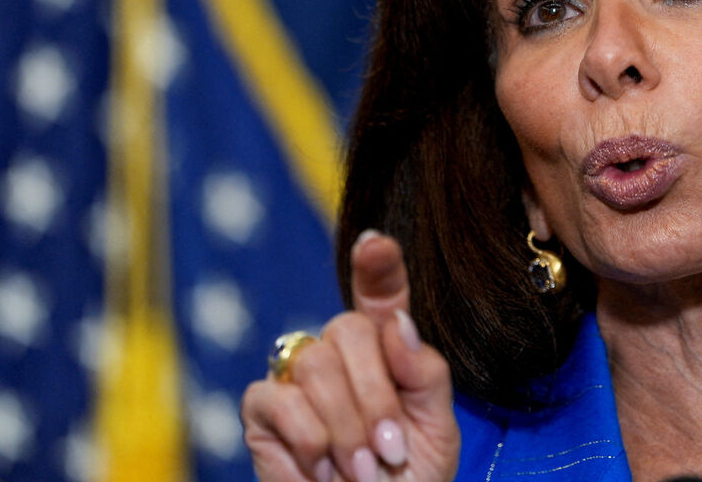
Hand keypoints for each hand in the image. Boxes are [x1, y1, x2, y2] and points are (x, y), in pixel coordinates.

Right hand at [241, 231, 460, 481]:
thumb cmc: (409, 476)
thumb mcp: (438, 425)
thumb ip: (426, 372)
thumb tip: (398, 325)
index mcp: (388, 348)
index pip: (380, 295)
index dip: (376, 266)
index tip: (376, 243)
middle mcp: (340, 352)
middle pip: (350, 329)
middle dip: (375, 396)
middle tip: (388, 452)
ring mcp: (298, 376)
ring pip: (316, 364)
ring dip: (347, 427)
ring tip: (362, 470)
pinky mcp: (263, 410)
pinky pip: (278, 397)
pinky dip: (309, 438)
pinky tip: (322, 467)